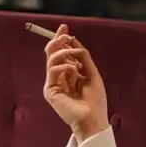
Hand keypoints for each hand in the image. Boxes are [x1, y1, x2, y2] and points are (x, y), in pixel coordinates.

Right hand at [43, 24, 108, 140]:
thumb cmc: (95, 100)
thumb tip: (73, 40)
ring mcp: (54, 84)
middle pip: (52, 54)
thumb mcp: (92, 73)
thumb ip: (83, 57)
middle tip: (64, 34)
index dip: (62, 40)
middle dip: (57, 41)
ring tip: (75, 55)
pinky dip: (63, 65)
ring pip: (51, 59)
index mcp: (69, 75)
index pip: (62, 54)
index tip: (64, 27)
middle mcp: (60, 78)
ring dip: (63, 52)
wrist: (93, 118)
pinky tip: (74, 70)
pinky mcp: (50, 91)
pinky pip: (52, 70)